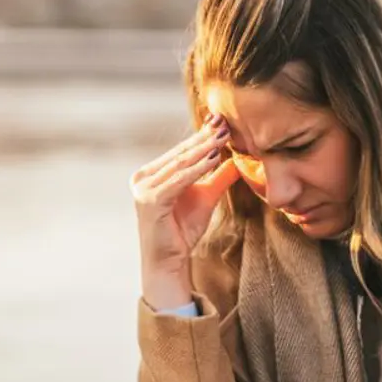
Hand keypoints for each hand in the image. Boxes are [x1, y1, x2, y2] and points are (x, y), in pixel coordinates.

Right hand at [131, 113, 238, 309]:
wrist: (168, 260)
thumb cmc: (182, 231)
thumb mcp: (205, 197)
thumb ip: (218, 177)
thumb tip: (239, 157)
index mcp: (150, 174)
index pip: (180, 151)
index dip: (202, 135)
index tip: (223, 121)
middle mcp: (142, 178)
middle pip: (180, 154)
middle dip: (204, 138)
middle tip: (226, 122)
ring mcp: (143, 189)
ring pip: (180, 164)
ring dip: (204, 149)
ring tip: (224, 136)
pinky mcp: (150, 200)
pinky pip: (179, 180)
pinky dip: (198, 168)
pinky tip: (215, 158)